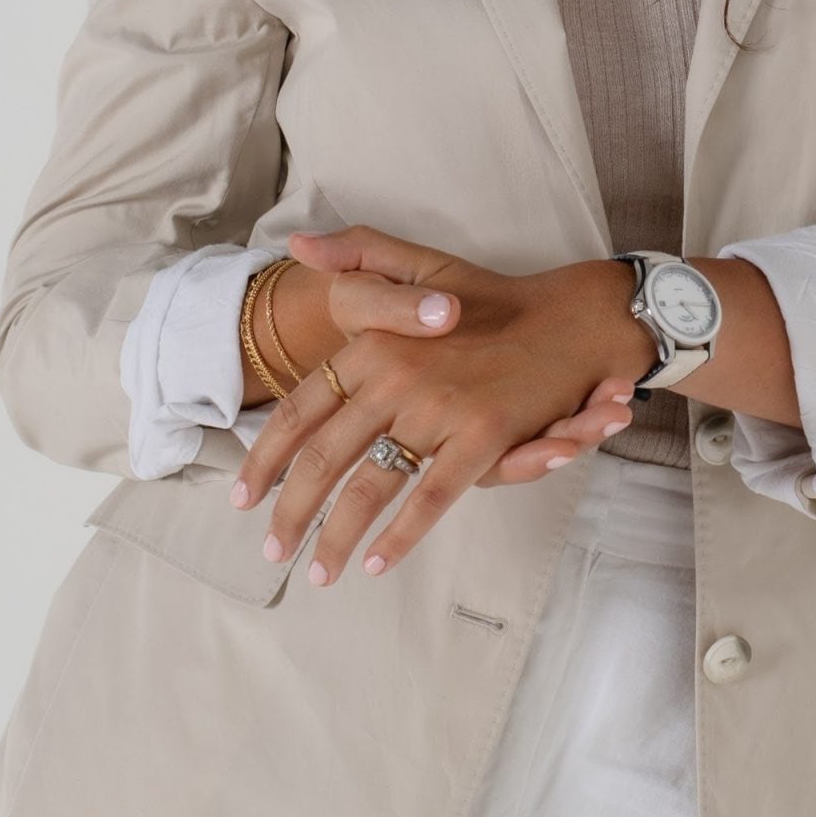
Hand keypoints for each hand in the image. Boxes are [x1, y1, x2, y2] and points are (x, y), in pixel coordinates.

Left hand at [230, 227, 650, 585]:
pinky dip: (399, 536)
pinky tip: (376, 564)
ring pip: (370, 487)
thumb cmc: (491, 298)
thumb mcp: (419, 263)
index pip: (303, 409)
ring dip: (337, 536)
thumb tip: (295, 244)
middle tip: (272, 548)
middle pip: (324, 458)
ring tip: (318, 572)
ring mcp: (439, 408)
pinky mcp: (481, 437)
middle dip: (293, 511)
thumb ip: (356, 253)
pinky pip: (429, 498)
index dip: (267, 457)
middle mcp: (397, 375)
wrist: (571, 318)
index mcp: (374, 343)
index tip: (244, 495)